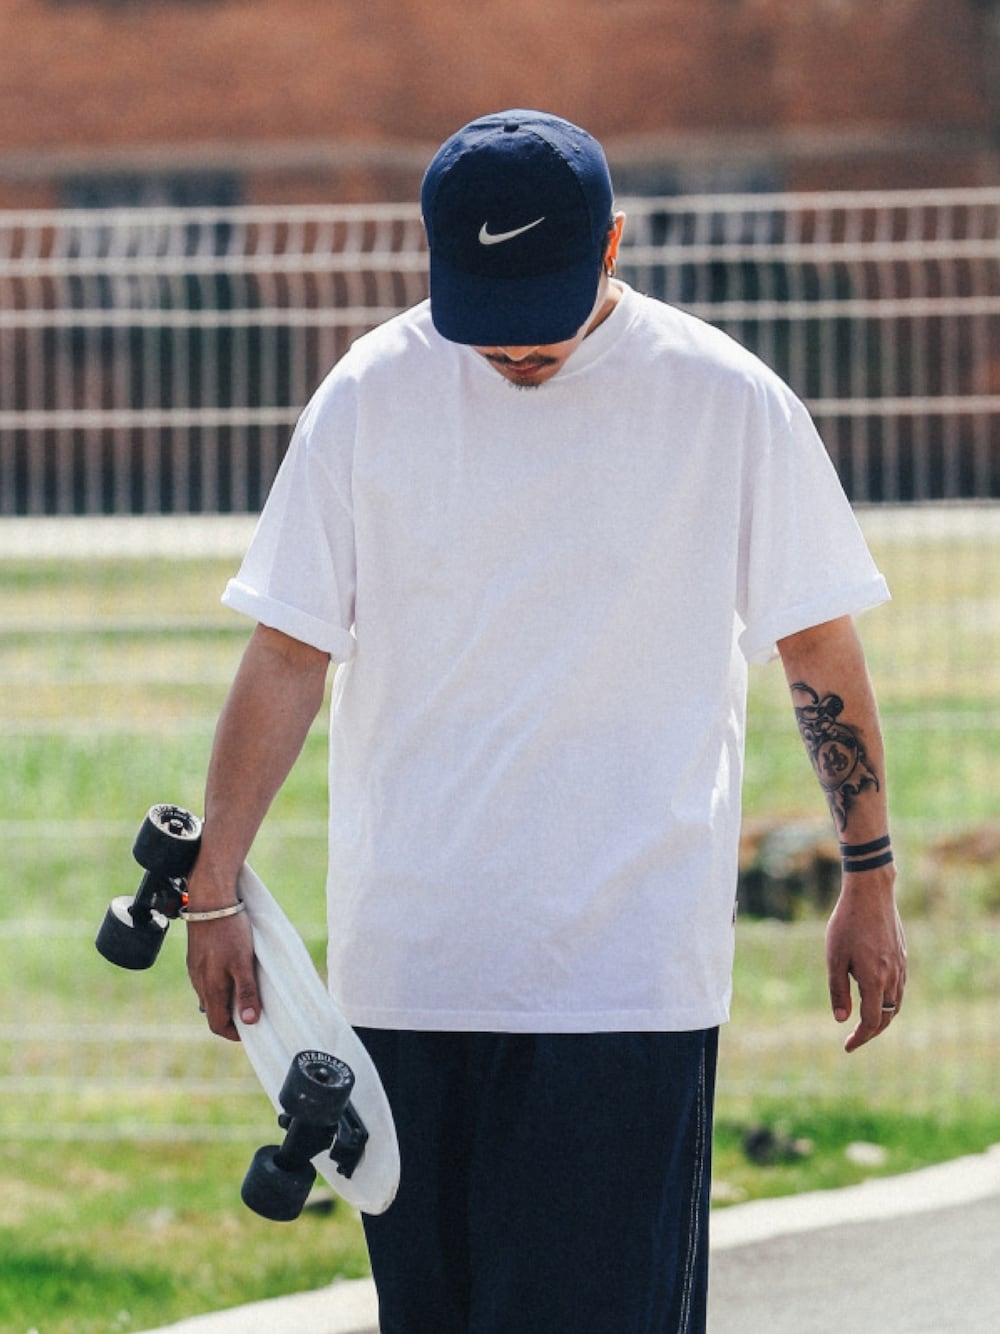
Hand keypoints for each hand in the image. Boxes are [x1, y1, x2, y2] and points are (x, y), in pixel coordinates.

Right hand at [186, 910, 259, 1041]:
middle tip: (250, 1014)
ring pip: (209, 996)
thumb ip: (246, 992)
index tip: (250, 1032)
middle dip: (231, 1019)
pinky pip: (206, 980)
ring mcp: (195, 969)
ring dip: (225, 1001)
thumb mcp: (244, 963)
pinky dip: (219, 985)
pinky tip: (231, 973)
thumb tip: (249, 1021)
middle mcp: (200, 982)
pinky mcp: (195, 957)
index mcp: (211, 987)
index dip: (233, 1033)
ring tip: (245, 993)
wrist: (210, 901)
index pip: (217, 1024)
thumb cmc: (229, 931)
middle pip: (213, 1012)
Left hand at [826, 876, 906, 1052]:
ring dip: (882, 1019)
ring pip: (896, 1005)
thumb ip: (838, 990)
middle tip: (854, 1040)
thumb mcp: (835, 958)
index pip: (871, 1021)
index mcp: (875, 980)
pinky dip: (890, 1003)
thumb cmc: (847, 923)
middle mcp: (893, 978)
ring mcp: (901, 967)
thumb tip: (842, 1020)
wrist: (871, 893)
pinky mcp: (903, 957)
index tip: (847, 1046)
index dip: (860, 1037)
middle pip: (887, 1018)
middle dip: (870, 1032)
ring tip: (865, 1025)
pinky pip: (900, 989)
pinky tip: (878, 1000)